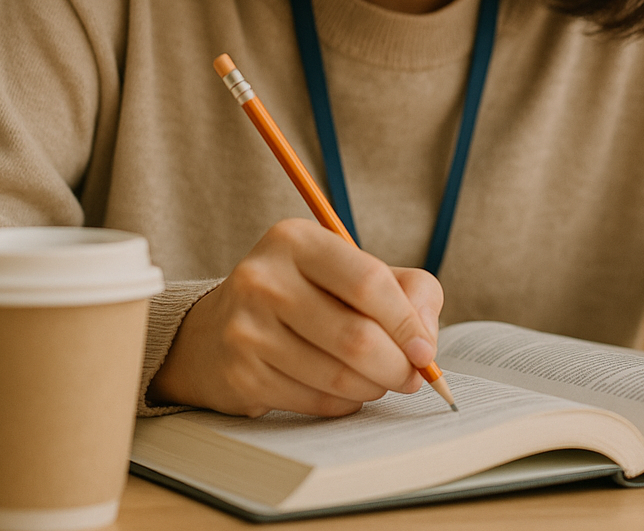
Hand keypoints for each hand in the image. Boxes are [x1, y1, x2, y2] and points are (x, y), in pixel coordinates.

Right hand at [149, 219, 443, 416]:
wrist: (219, 329)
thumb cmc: (308, 294)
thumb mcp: (355, 270)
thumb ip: (408, 291)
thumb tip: (424, 344)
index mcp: (297, 240)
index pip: (368, 282)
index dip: (406, 322)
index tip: (424, 349)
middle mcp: (264, 279)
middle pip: (356, 336)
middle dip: (396, 366)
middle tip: (412, 376)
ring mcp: (247, 329)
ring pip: (337, 376)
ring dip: (373, 387)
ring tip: (380, 380)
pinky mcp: (240, 375)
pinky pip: (314, 402)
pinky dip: (344, 403)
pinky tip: (347, 390)